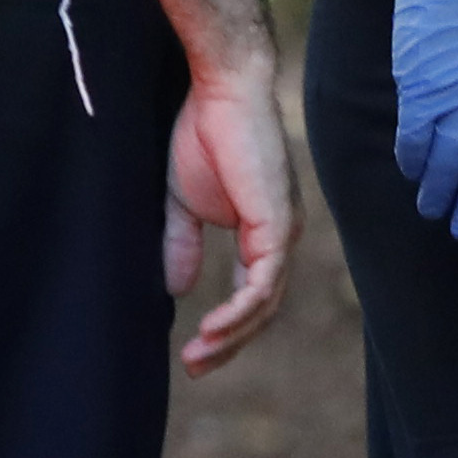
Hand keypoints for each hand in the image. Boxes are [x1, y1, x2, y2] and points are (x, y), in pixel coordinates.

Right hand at [147, 0, 295, 375]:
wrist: (218, 91)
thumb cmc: (202, 134)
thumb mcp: (183, 202)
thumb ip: (180, 244)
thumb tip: (175, 290)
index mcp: (263, 233)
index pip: (253, 294)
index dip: (226, 326)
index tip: (193, 352)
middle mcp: (280, 237)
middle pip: (262, 308)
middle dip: (229, 342)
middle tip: (195, 366)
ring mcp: (283, 232)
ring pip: (266, 303)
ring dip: (232, 335)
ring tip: (198, 355)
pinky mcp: (276, 224)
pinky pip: (263, 283)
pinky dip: (239, 311)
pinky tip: (213, 328)